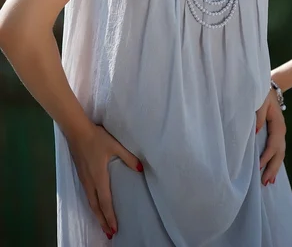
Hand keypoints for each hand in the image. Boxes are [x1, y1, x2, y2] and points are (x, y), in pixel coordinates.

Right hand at [67, 124, 142, 238]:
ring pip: (90, 202)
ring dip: (97, 214)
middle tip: (109, 233)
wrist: (77, 131)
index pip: (105, 202)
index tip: (114, 229)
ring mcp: (83, 178)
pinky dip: (92, 205)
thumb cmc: (97, 138)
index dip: (110, 216)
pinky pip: (87, 195)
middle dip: (103, 221)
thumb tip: (141, 169)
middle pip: (96, 206)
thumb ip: (128, 158)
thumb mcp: (115, 146)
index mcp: (99, 177)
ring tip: (102, 224)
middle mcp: (90, 182)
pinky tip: (94, 205)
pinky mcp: (80, 174)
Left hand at [256, 88, 286, 185]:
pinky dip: (274, 161)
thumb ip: (259, 116)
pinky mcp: (275, 134)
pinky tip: (270, 170)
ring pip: (279, 154)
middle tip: (265, 182)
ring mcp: (280, 133)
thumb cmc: (263, 93)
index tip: (259, 166)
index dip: (267, 156)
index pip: (273, 144)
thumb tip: (256, 133)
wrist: (271, 87)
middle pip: (279, 153)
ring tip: (268, 182)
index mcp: (278, 124)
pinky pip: (276, 150)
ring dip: (274, 168)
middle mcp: (281, 131)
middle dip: (272, 168)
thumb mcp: (261, 101)